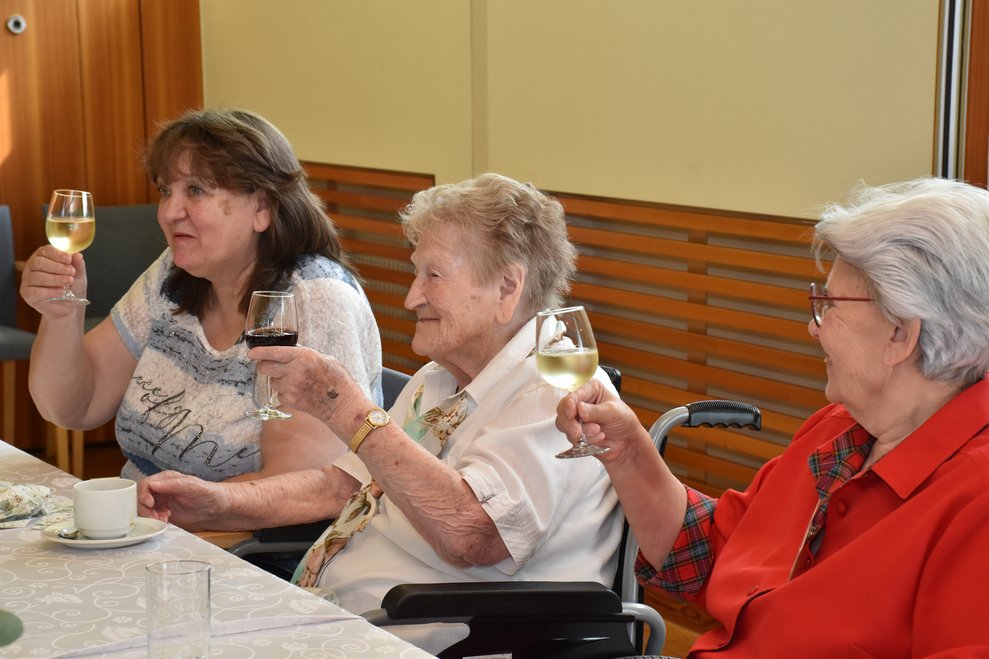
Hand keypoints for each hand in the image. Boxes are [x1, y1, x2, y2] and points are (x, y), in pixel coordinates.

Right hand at [19, 245, 87, 314]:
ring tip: (68, 282)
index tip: (69, 259)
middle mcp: (32, 266)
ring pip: (37, 276)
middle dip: (57, 267)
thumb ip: (78, 265)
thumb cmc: (72, 287)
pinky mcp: (26, 293)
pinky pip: (36, 291)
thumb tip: (78, 255)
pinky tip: (61, 292)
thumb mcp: (78, 275)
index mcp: (43, 256)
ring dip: (55, 279)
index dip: (57, 254)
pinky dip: (50, 291)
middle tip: (71, 272)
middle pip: (39, 262)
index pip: (46, 250)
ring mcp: (27, 279)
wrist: (69, 307)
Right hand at [137, 470, 225, 531]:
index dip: (143, 494)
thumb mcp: (191, 487)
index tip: (150, 504)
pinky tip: (164, 521)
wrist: (216, 507)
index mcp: (166, 479)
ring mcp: (162, 500)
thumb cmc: (207, 493)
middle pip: (141, 497)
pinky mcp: (163, 511)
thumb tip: (152, 484)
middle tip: (155, 517)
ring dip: (149, 516)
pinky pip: (151, 516)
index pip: (146, 484)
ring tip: (162, 519)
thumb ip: (172, 485)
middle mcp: (161, 488)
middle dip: (145, 508)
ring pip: (144, 508)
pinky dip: (154, 520)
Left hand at [250, 345, 369, 436]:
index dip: (259, 352)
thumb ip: (304, 355)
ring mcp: (291, 387)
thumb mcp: (324, 359)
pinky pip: (279, 394)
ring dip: (278, 380)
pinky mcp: (290, 400)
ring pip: (272, 381)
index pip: (274, 352)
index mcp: (304, 356)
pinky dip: (285, 393)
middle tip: (271, 367)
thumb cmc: (337, 380)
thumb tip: (288, 353)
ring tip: (296, 382)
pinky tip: (299, 392)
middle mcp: (295, 371)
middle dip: (265, 366)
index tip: (251, 353)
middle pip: (266, 367)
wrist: (342, 405)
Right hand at [555, 379, 649, 461]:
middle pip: (563, 410)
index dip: (569, 405)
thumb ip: (596, 411)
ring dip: (579, 432)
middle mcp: (581, 403)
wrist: (629, 442)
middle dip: (570, 423)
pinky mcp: (576, 433)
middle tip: (578, 432)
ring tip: (597, 432)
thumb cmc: (624, 421)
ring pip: (563, 424)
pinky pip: (571, 437)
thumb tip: (580, 409)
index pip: (573, 395)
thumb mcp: (613, 412)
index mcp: (591, 390)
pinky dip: (585, 440)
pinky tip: (599, 438)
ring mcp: (577, 419)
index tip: (572, 413)